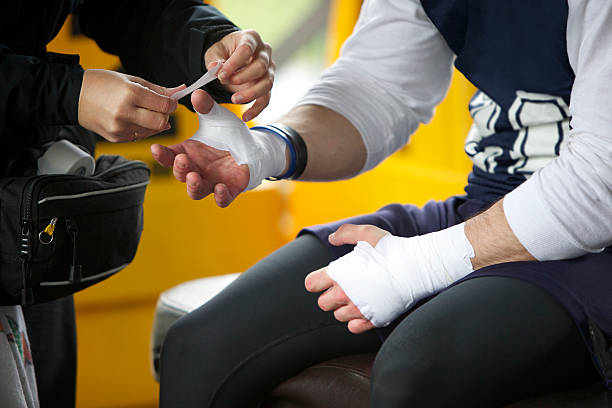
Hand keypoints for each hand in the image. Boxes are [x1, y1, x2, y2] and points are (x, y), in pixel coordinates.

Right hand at [78, 69, 183, 142]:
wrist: (73, 96)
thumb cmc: (101, 83)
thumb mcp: (130, 79)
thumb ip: (157, 89)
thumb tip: (180, 90)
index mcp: (130, 93)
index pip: (164, 105)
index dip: (172, 104)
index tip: (170, 101)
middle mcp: (125, 112)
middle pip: (161, 122)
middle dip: (165, 116)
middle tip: (160, 108)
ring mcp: (120, 128)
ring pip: (152, 131)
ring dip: (153, 122)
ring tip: (141, 111)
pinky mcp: (116, 138)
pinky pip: (139, 136)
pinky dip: (141, 128)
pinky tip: (132, 118)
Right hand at [150, 90, 248, 206]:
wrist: (254, 148)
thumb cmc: (231, 134)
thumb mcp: (219, 118)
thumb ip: (207, 108)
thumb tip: (197, 92)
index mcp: (189, 152)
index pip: (169, 155)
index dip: (161, 154)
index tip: (155, 147)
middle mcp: (196, 169)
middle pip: (180, 174)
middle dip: (179, 168)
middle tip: (182, 160)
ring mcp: (211, 181)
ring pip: (196, 191)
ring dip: (193, 186)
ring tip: (194, 178)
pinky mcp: (229, 190)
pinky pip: (221, 199)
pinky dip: (220, 197)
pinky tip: (220, 189)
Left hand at [205, 29, 274, 121]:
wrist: (232, 58)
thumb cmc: (224, 53)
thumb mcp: (214, 52)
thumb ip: (213, 60)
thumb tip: (214, 68)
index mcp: (251, 38)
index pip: (247, 49)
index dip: (234, 63)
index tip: (221, 74)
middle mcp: (264, 53)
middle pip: (260, 66)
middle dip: (242, 77)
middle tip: (225, 83)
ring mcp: (269, 69)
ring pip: (267, 83)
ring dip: (250, 93)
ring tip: (234, 99)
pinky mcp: (268, 85)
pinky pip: (266, 98)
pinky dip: (257, 109)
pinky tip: (245, 116)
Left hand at [305, 224, 388, 333]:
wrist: (416, 268)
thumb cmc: (391, 250)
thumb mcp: (366, 233)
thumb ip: (344, 234)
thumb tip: (331, 238)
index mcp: (338, 274)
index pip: (311, 284)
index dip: (317, 280)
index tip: (326, 277)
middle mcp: (345, 294)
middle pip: (322, 303)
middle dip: (329, 295)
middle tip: (343, 286)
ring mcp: (358, 309)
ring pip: (338, 316)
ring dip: (343, 307)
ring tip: (356, 296)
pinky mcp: (372, 319)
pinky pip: (353, 327)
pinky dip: (356, 320)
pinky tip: (364, 309)